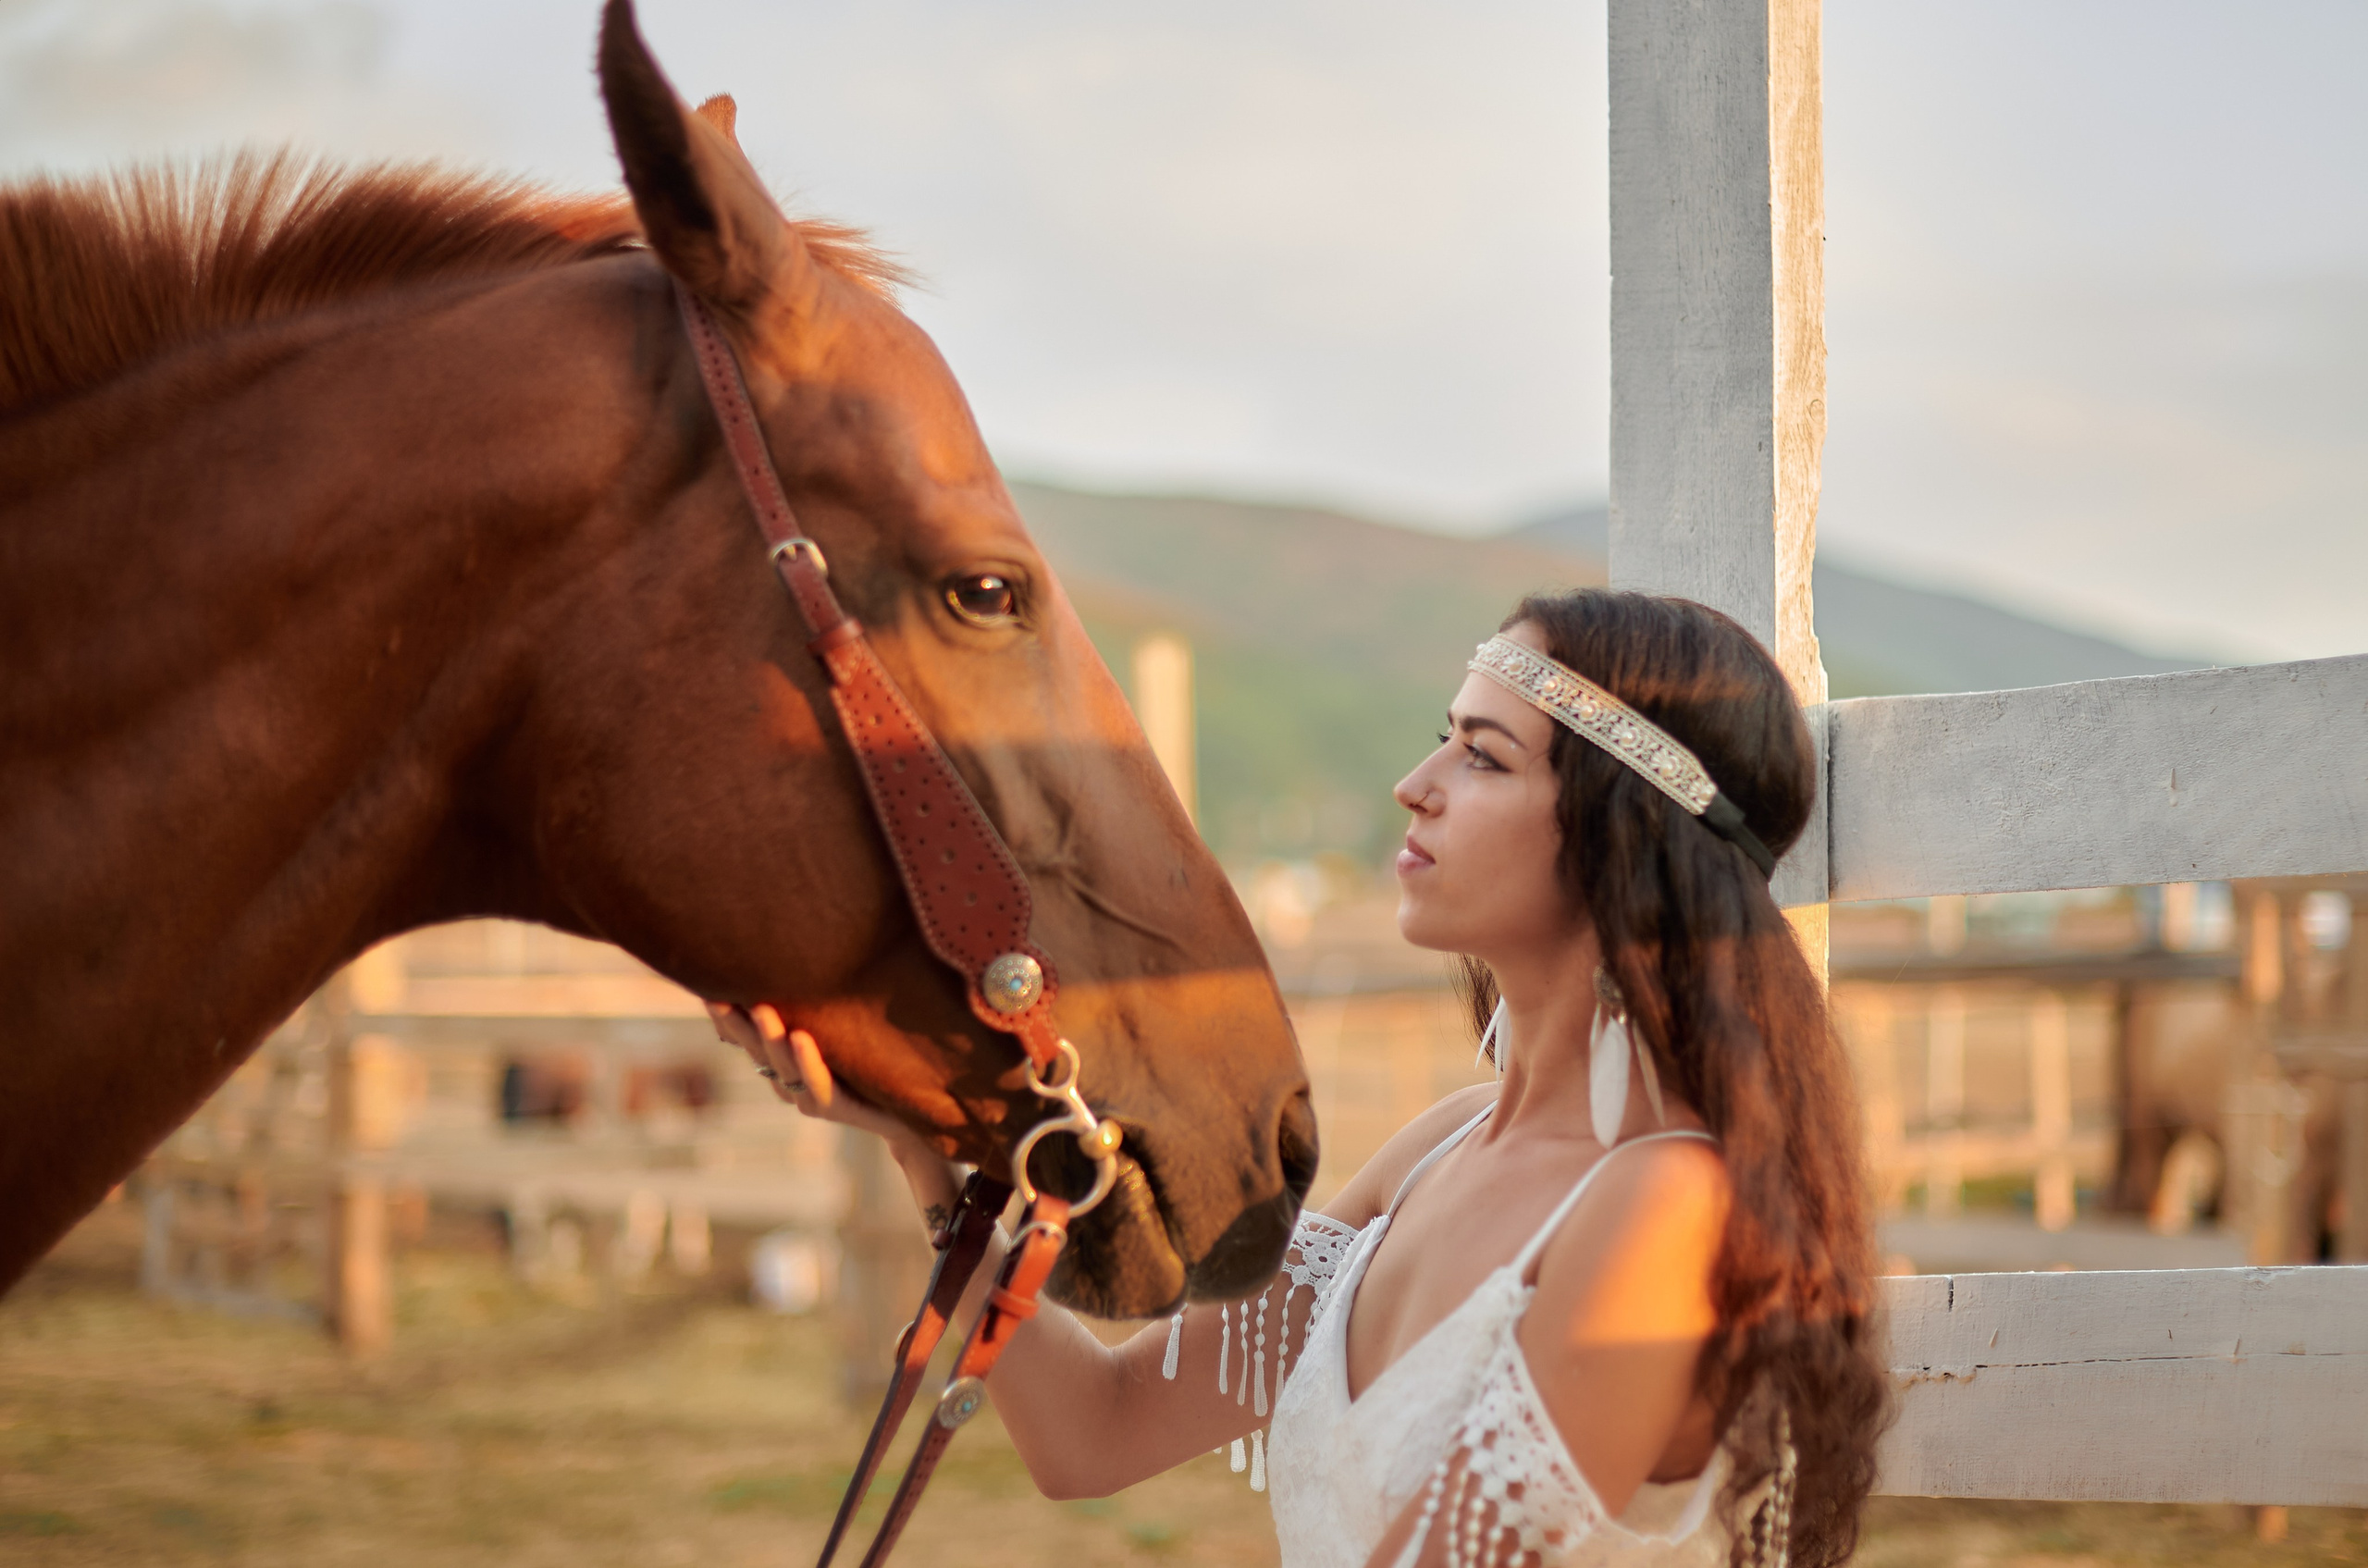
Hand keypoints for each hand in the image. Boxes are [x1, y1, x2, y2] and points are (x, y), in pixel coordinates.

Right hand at [706, 1002, 963, 1221]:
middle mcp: (790, 1079)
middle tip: (716, 994)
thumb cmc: (872, 1058)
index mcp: (784, 1059)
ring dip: (770, 1039)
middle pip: (756, 1050)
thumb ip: (815, 1003)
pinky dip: (809, 1062)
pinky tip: (801, 1037)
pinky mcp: (837, 1107)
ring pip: (782, 1069)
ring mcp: (811, 1095)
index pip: (746, 1035)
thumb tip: (800, 952)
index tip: (707, 984)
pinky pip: (819, 1087)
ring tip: (761, 1009)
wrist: (912, 1106)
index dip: (726, 1015)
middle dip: (736, 1024)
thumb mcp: (840, 1026)